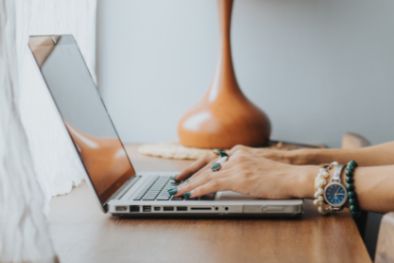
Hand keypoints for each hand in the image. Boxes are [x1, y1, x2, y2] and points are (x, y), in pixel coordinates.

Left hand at [176, 145, 311, 182]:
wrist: (293, 174)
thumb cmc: (279, 173)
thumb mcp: (256, 165)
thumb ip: (241, 167)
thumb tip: (229, 176)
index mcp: (238, 152)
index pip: (210, 159)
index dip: (195, 168)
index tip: (184, 175)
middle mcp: (235, 156)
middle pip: (206, 167)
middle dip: (189, 177)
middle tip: (176, 184)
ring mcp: (237, 166)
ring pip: (207, 176)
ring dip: (190, 185)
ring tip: (178, 192)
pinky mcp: (239, 177)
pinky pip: (214, 183)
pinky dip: (201, 189)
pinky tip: (192, 195)